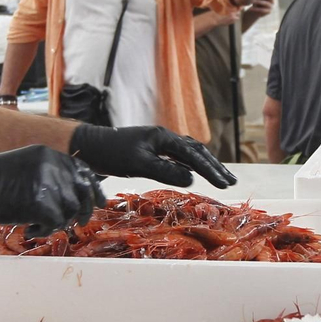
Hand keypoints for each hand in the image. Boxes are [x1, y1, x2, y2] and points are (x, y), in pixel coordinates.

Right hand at [0, 146, 103, 232]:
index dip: (94, 187)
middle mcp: (52, 166)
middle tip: (80, 223)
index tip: (99, 201)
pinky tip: (30, 229)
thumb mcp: (24, 166)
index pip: (83, 170)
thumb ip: (48, 175)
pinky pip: (56, 224)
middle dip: (86, 209)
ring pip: (71, 210)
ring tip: (39, 224)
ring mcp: (48, 184)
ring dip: (59, 222)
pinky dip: (45, 230)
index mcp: (48, 154)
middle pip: (83, 191)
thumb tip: (70, 194)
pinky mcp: (41, 204)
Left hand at [70, 124, 238, 188]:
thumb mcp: (138, 164)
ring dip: (205, 166)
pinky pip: (179, 157)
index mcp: (163, 137)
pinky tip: (195, 174)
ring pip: (189, 153)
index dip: (211, 170)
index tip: (225, 184)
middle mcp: (164, 137)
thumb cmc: (111, 154)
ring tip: (221, 178)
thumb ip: (165, 171)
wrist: (90, 146)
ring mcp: (158, 143)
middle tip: (231, 182)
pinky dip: (191, 165)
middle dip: (214, 167)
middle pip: (196, 151)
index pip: (193, 155)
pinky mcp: (152, 150)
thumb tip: (191, 179)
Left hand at [244, 0, 276, 18]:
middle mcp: (272, 1)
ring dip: (259, 2)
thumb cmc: (255, 0)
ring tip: (253, 1)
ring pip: (266, 3)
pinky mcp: (268, 11)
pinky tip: (251, 8)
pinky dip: (256, 9)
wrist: (253, 10)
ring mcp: (271, 6)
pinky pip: (262, 10)